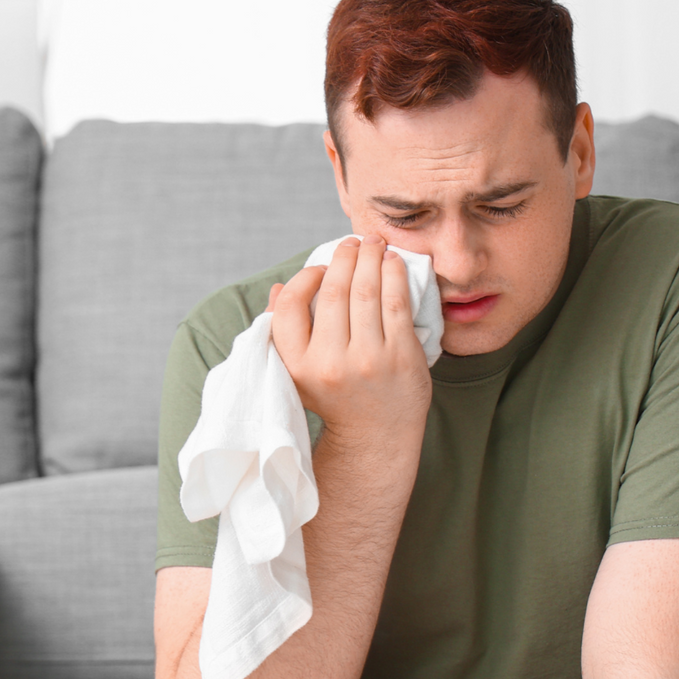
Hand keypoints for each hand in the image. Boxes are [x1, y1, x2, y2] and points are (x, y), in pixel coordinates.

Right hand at [269, 235, 431, 452]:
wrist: (376, 436)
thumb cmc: (336, 396)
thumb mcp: (299, 372)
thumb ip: (284, 331)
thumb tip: (278, 286)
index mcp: (298, 365)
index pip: (290, 306)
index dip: (304, 278)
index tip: (318, 268)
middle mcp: (330, 363)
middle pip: (333, 292)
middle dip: (343, 257)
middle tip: (351, 242)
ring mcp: (368, 360)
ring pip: (366, 292)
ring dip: (370, 258)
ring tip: (373, 243)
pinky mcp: (400, 357)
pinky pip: (396, 304)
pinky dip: (395, 275)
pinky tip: (393, 262)